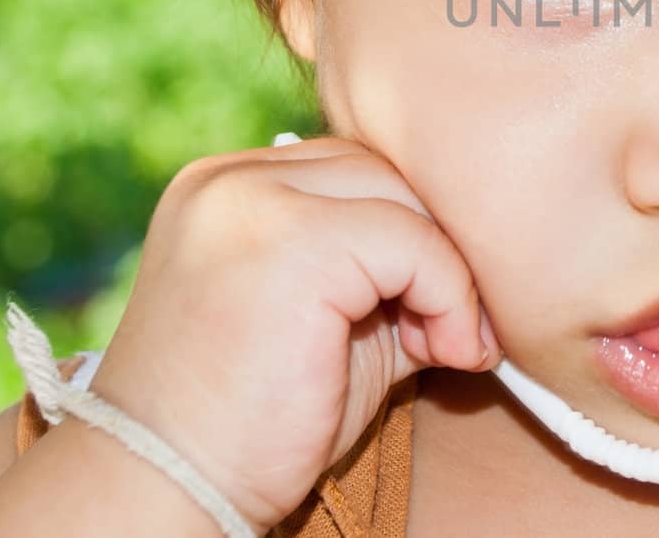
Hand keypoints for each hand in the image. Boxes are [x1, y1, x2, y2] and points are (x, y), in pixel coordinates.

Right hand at [85, 135, 502, 532]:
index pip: (356, 168)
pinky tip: (448, 353)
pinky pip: (415, 244)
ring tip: (449, 347)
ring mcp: (255, 204)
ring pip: (405, 200)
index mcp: (228, 187)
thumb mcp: (333, 322)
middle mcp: (232, 181)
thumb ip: (390, 270)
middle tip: (458, 332)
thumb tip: (486, 259)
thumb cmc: (253, 424)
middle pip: (385, 172)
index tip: (441, 310)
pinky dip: (451, 298)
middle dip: (438, 247)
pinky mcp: (292, 244)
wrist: (172, 490)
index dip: (412, 230)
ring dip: (451, 275)